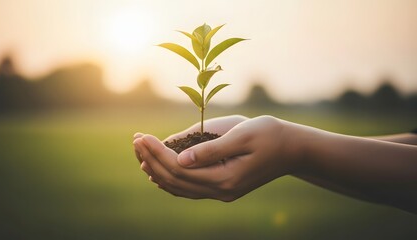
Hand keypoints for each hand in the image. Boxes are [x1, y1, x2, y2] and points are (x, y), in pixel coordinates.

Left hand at [133, 115, 299, 200]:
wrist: (292, 149)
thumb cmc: (269, 135)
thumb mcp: (241, 136)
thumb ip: (210, 149)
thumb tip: (179, 158)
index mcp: (225, 178)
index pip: (179, 168)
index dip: (157, 153)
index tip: (142, 136)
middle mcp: (221, 191)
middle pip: (175, 180)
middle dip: (152, 160)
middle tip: (136, 141)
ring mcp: (222, 192)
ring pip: (180, 188)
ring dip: (158, 171)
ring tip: (140, 154)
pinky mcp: (223, 188)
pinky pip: (190, 189)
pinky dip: (171, 180)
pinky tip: (159, 172)